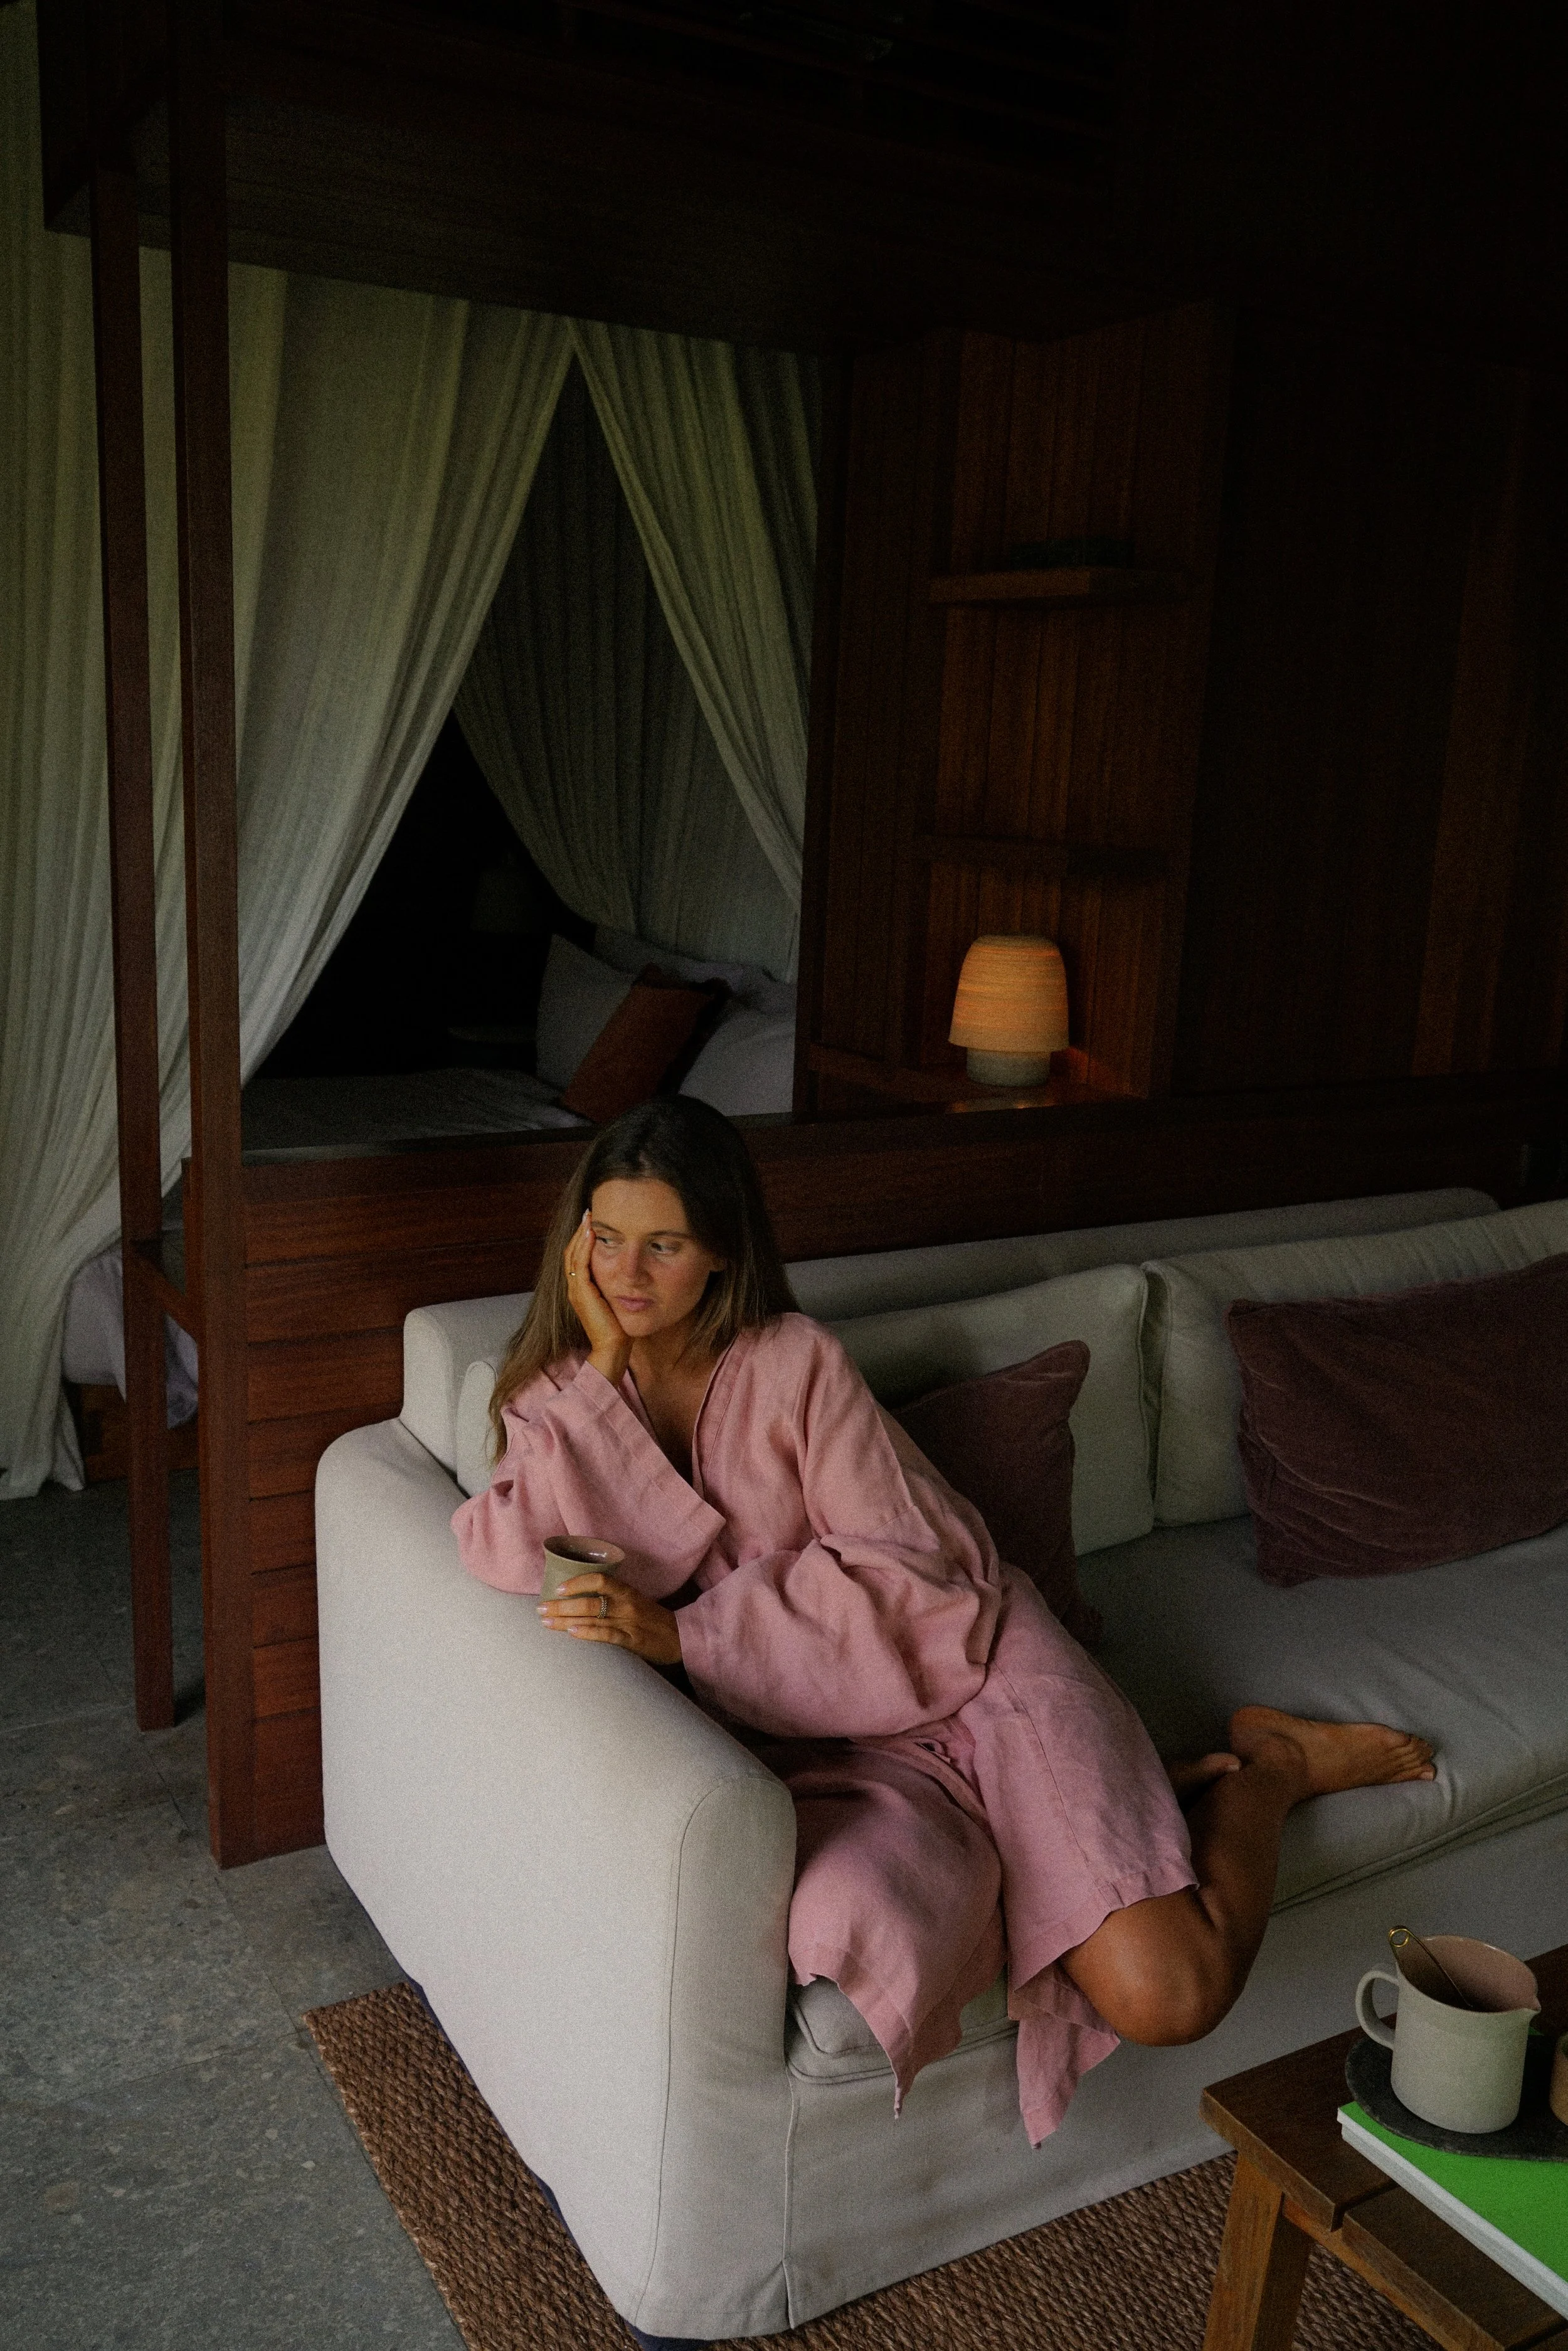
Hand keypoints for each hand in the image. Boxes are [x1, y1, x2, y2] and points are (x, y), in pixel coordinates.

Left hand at [537, 1572, 681, 1666]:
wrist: (681, 1638)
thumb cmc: (653, 1620)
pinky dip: (588, 1633)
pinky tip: (572, 1633)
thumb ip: (612, 1599)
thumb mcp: (635, 1602)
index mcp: (627, 1591)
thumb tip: (580, 1599)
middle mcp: (627, 1604)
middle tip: (541, 1609)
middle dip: (561, 1605)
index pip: (599, 1579)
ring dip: (565, 1620)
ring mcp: (629, 1622)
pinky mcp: (632, 1641)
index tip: (558, 1588)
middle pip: (588, 1601)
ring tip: (546, 1622)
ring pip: (592, 1618)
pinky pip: (607, 1635)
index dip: (577, 1582)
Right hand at [564, 1211, 630, 1385]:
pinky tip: (591, 1233)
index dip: (582, 1239)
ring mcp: (576, 1290)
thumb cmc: (620, 1328)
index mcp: (581, 1289)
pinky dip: (584, 1247)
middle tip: (588, 1212)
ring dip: (580, 1234)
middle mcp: (574, 1288)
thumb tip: (629, 1272)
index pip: (577, 1257)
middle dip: (579, 1231)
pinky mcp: (581, 1293)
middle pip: (571, 1252)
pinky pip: (579, 1264)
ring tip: (588, 1217)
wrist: (614, 1348)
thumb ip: (617, 1285)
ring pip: (572, 1255)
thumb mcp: (617, 1300)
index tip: (592, 1221)